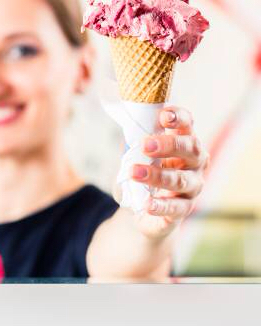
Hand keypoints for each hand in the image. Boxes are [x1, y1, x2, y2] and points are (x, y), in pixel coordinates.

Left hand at [130, 106, 208, 237]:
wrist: (148, 207)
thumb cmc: (150, 171)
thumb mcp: (146, 154)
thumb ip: (143, 140)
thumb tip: (130, 122)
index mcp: (186, 144)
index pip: (188, 125)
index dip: (179, 118)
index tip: (163, 115)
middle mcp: (195, 164)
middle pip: (190, 150)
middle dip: (168, 145)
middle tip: (145, 145)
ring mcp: (192, 188)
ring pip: (180, 180)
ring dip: (157, 175)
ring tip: (134, 172)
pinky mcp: (183, 209)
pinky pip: (174, 208)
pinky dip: (160, 206)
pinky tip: (147, 204)